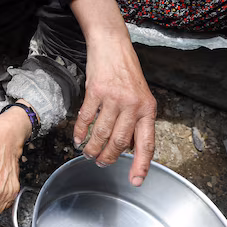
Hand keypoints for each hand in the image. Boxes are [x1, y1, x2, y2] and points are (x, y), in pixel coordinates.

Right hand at [74, 39, 156, 185]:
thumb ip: (137, 120)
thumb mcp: (141, 96)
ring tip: (89, 154)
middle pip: (120, 142)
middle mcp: (133, 105)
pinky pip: (87, 118)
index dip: (141, 165)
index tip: (136, 181)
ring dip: (93, 148)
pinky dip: (81, 132)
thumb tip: (131, 146)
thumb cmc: (127, 71)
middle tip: (102, 163)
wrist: (112, 45)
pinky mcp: (96, 91)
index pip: (146, 143)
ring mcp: (114, 98)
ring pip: (102, 133)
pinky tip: (78, 139)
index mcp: (148, 109)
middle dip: (109, 158)